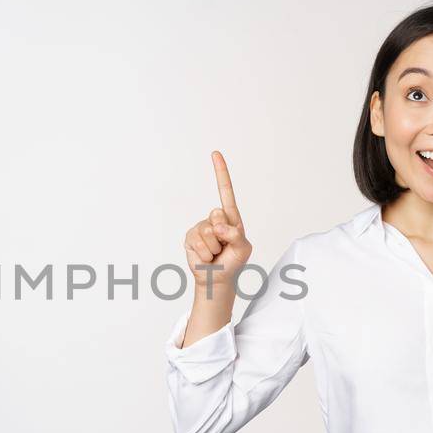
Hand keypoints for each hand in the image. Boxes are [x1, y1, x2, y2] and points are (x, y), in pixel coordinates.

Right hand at [182, 151, 252, 294]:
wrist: (217, 279)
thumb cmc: (233, 262)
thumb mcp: (243, 249)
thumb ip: (236, 236)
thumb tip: (219, 227)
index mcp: (230, 218)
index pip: (225, 191)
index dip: (220, 172)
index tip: (215, 154)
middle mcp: (215, 219)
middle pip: (216, 215)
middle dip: (222, 234)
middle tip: (223, 247)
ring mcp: (201, 227)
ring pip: (207, 232)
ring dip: (213, 248)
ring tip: (215, 254)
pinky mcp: (190, 237)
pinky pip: (197, 242)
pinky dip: (204, 253)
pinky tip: (206, 256)